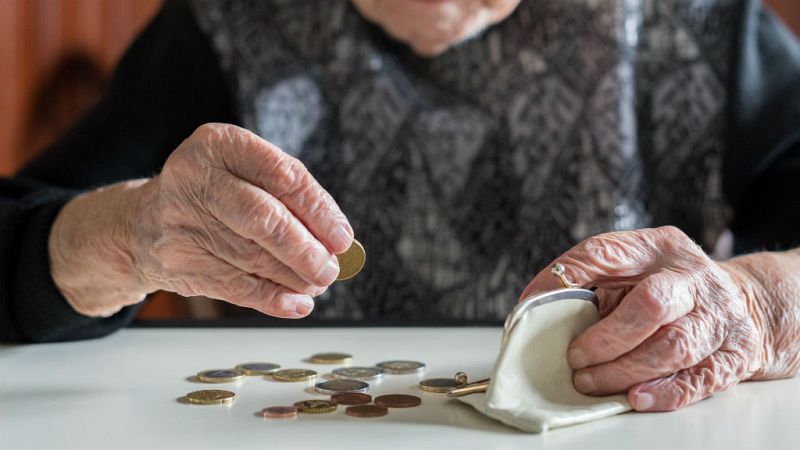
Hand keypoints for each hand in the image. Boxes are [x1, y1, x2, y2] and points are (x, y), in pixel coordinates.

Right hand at [50, 123, 352, 317]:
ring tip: (318, 283)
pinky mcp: (177, 261)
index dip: (318, 210)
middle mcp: (194, 178)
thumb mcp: (244, 173)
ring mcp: (180, 221)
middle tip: (331, 269)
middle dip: (305, 249)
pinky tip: (296, 303)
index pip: (281, 175)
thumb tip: (335, 240)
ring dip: (294, 277)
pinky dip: (272, 298)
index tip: (342, 237)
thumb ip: (288, 197)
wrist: (144, 222)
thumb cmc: (215, 194)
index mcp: (218, 144)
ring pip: (251, 257)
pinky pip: (234, 286)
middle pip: (262, 218)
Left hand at [519, 226, 766, 411]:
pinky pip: (699, 378)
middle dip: (606, 338)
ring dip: (624, 370)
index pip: (606, 252)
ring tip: (591, 381)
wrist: (743, 303)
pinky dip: (664, 392)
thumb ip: (591, 281)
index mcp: (659, 247)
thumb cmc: (668, 287)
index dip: (566, 276)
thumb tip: (534, 305)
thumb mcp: (633, 269)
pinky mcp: (734, 353)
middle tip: (575, 357)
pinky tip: (635, 396)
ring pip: (674, 347)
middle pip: (651, 304)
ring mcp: (718, 315)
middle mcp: (693, 277)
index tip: (534, 303)